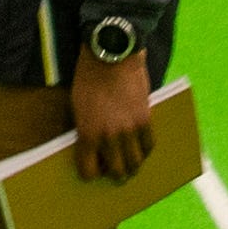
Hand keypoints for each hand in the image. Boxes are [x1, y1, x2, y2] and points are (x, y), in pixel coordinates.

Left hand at [70, 50, 155, 181]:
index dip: (92, 173)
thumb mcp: (78, 106)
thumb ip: (86, 129)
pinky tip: (141, 146)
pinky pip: (149, 144)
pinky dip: (145, 149)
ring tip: (131, 161)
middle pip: (117, 171)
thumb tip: (93, 146)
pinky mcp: (145, 119)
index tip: (94, 169)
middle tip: (116, 169)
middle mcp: (108, 136)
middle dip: (116, 174)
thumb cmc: (88, 77)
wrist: (111, 55)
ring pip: (136, 162)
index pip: (88, 171)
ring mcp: (129, 129)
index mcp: (87, 134)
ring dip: (133, 165)